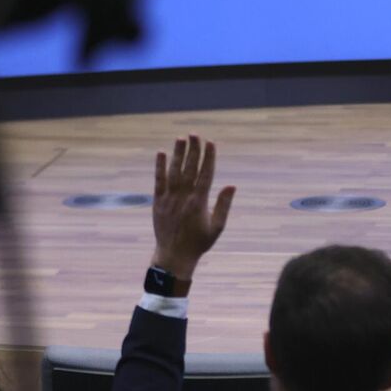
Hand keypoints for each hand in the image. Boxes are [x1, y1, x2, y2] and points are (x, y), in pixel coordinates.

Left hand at [150, 134, 234, 279]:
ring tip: (181, 138)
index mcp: (199, 203)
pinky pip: (159, 181)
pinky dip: (160, 167)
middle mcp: (184, 198)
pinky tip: (161, 153)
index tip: (211, 143)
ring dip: (178, 154)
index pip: (206, 174)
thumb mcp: (217, 227)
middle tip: (195, 134)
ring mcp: (169, 199)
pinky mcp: (158, 202)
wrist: (174, 256)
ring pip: (174, 171)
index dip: (209, 158)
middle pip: (189, 169)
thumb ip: (223, 205)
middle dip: (193, 150)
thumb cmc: (198, 242)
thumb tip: (231, 185)